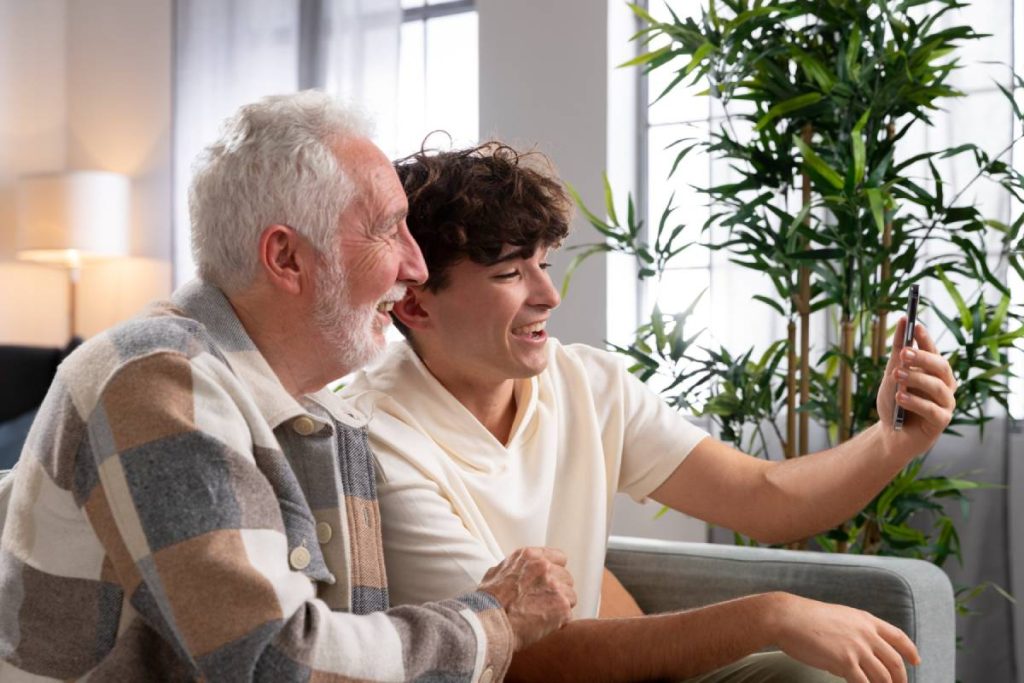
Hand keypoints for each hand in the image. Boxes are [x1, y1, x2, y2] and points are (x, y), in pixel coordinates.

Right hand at [477, 547, 576, 650]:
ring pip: (570, 596)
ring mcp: (555, 586)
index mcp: (529, 556)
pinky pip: (568, 615)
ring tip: (543, 615)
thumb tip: (514, 571)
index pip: (559, 558)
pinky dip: (558, 622)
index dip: (555, 571)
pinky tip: (543, 625)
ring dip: (560, 606)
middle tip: (544, 603)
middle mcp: (544, 568)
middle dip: (558, 590)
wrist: (489, 622)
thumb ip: (512, 568)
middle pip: (566, 577)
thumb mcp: (495, 573)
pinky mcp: (561, 606)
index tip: (551, 581)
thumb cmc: (487, 602)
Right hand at [771, 593, 919, 682]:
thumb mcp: (838, 617)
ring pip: (882, 676)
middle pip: (894, 661)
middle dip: (900, 679)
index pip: (898, 636)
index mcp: (865, 620)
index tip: (916, 661)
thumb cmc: (805, 618)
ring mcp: (857, 647)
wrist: (786, 617)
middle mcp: (866, 633)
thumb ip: (853, 633)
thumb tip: (857, 657)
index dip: (910, 650)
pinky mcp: (845, 661)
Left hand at [876, 318, 955, 457]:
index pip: (932, 351)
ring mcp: (945, 403)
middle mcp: (944, 385)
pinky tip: (899, 397)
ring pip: (937, 386)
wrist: (892, 435)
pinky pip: (932, 409)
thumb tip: (903, 322)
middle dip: (922, 358)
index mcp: (933, 372)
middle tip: (903, 352)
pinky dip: (915, 402)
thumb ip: (897, 354)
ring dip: (915, 379)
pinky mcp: (941, 421)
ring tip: (896, 375)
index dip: (925, 339)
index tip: (914, 325)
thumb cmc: (894, 404)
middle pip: (940, 366)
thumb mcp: (891, 376)